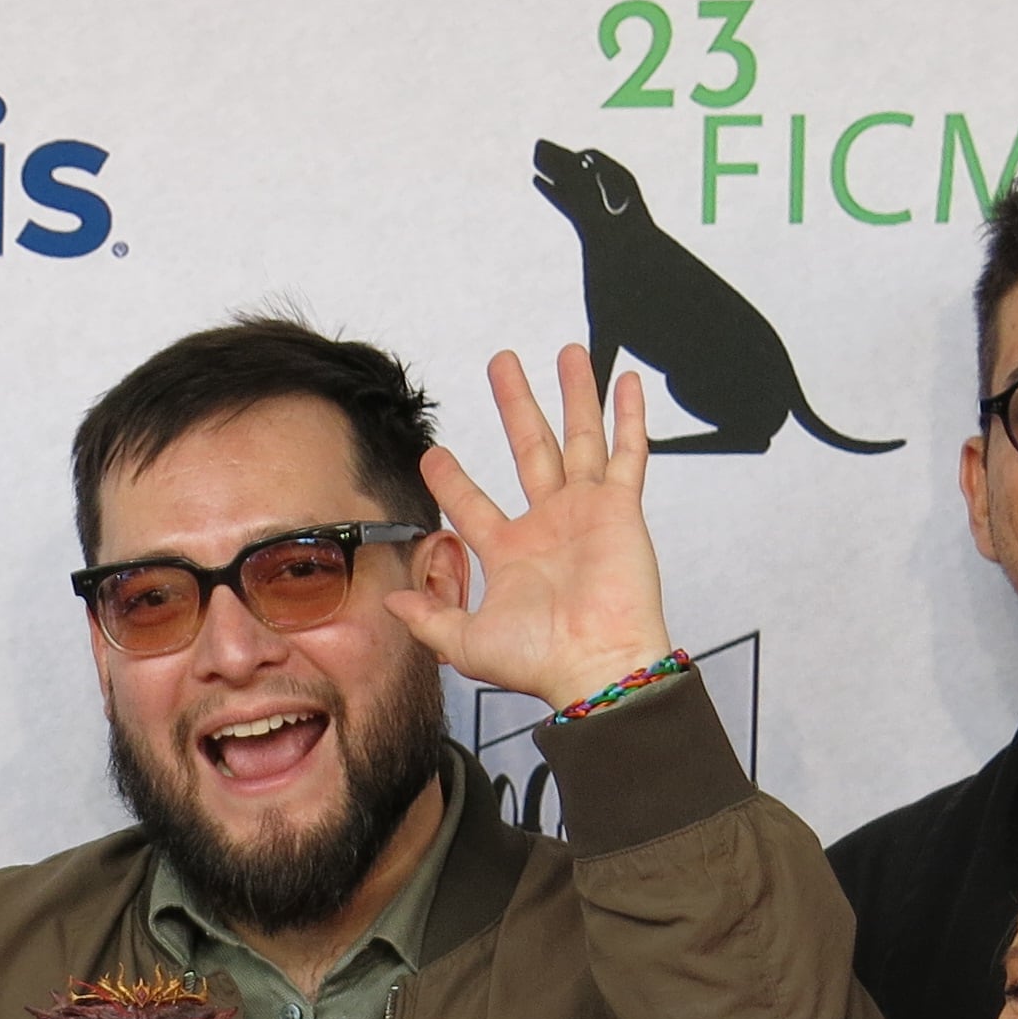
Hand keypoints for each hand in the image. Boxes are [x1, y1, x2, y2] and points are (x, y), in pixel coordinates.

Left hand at [383, 346, 672, 712]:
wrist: (595, 667)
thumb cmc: (539, 662)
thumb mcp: (464, 641)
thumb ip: (427, 616)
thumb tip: (389, 600)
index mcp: (510, 554)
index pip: (472, 503)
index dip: (450, 479)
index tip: (432, 454)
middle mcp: (548, 525)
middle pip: (529, 448)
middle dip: (515, 404)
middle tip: (500, 364)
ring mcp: (586, 513)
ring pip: (578, 437)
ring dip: (572, 393)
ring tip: (567, 351)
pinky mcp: (620, 510)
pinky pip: (627, 453)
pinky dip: (628, 417)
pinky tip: (623, 382)